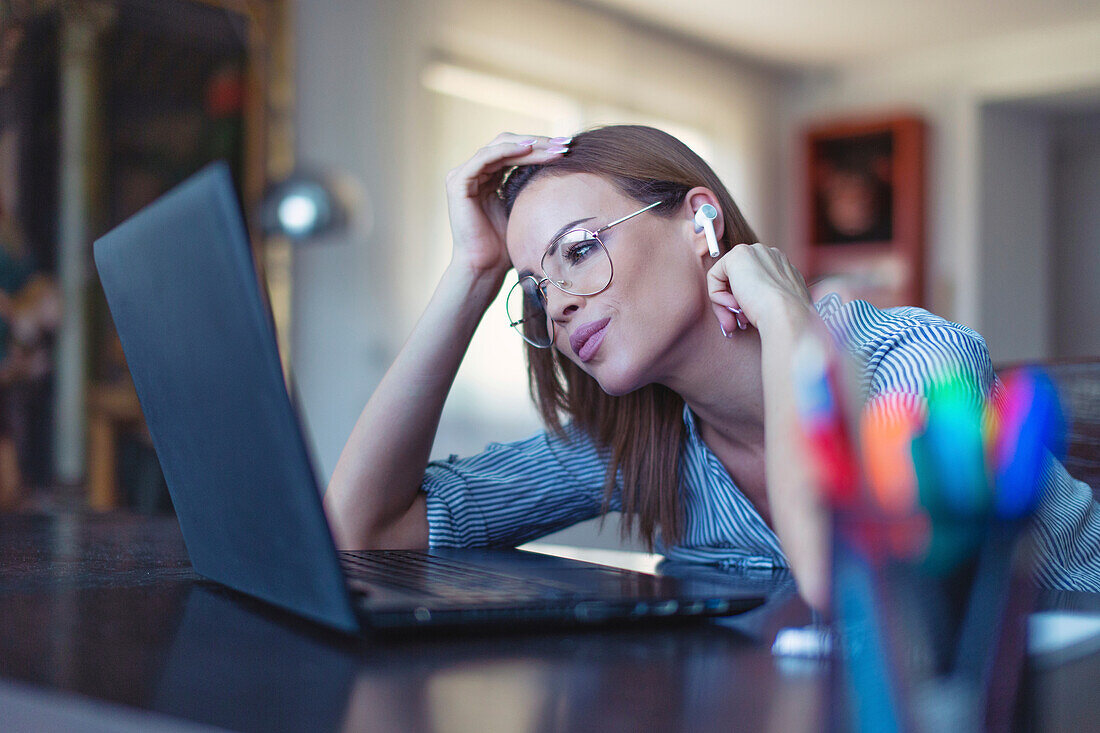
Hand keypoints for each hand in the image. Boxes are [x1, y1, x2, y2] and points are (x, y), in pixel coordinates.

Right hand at [444, 133, 570, 276]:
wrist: (486, 266)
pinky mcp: (458, 182)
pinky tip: (529, 149)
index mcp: (488, 178)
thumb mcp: (524, 208)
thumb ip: (531, 186)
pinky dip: (507, 151)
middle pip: (508, 144)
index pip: (515, 152)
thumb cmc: (506, 245)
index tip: (567, 148)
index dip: (540, 148)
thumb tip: (560, 170)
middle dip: (538, 143)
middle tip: (564, 144)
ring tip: (553, 148)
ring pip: (499, 147)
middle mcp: (474, 173)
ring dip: (529, 145)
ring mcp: (464, 176)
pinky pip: (485, 158)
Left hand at [706, 243, 812, 336]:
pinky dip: (717, 296)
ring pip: (724, 280)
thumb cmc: (782, 317)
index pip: (749, 281)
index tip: (743, 323)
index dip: (742, 303)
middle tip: (732, 325)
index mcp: (779, 265)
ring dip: (724, 305)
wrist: (787, 315)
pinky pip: (714, 276)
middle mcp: (766, 254)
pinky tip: (733, 306)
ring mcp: (753, 252)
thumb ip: (758, 297)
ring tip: (733, 322)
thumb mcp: (772, 303)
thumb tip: (739, 304)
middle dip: (730, 305)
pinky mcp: (736, 256)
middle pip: (735, 279)